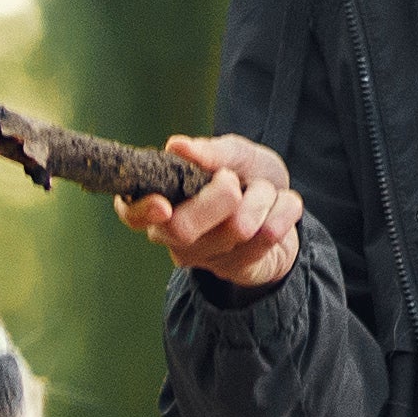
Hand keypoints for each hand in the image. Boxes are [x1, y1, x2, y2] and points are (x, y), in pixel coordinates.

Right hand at [113, 135, 303, 289]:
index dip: (143, 211)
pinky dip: (284, 210)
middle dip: (218, 199)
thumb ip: (211, 151)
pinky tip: (280, 209)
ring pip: (234, 230)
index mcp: (160, 200)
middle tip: (233, 182)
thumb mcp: (236, 154)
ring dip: (262, 197)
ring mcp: (204, 257)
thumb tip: (177, 146)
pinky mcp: (237, 270)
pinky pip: (265, 238)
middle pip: (182, 229)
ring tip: (265, 192)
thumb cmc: (247, 176)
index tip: (163, 206)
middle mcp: (172, 234)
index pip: (132, 214)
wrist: (285, 205)